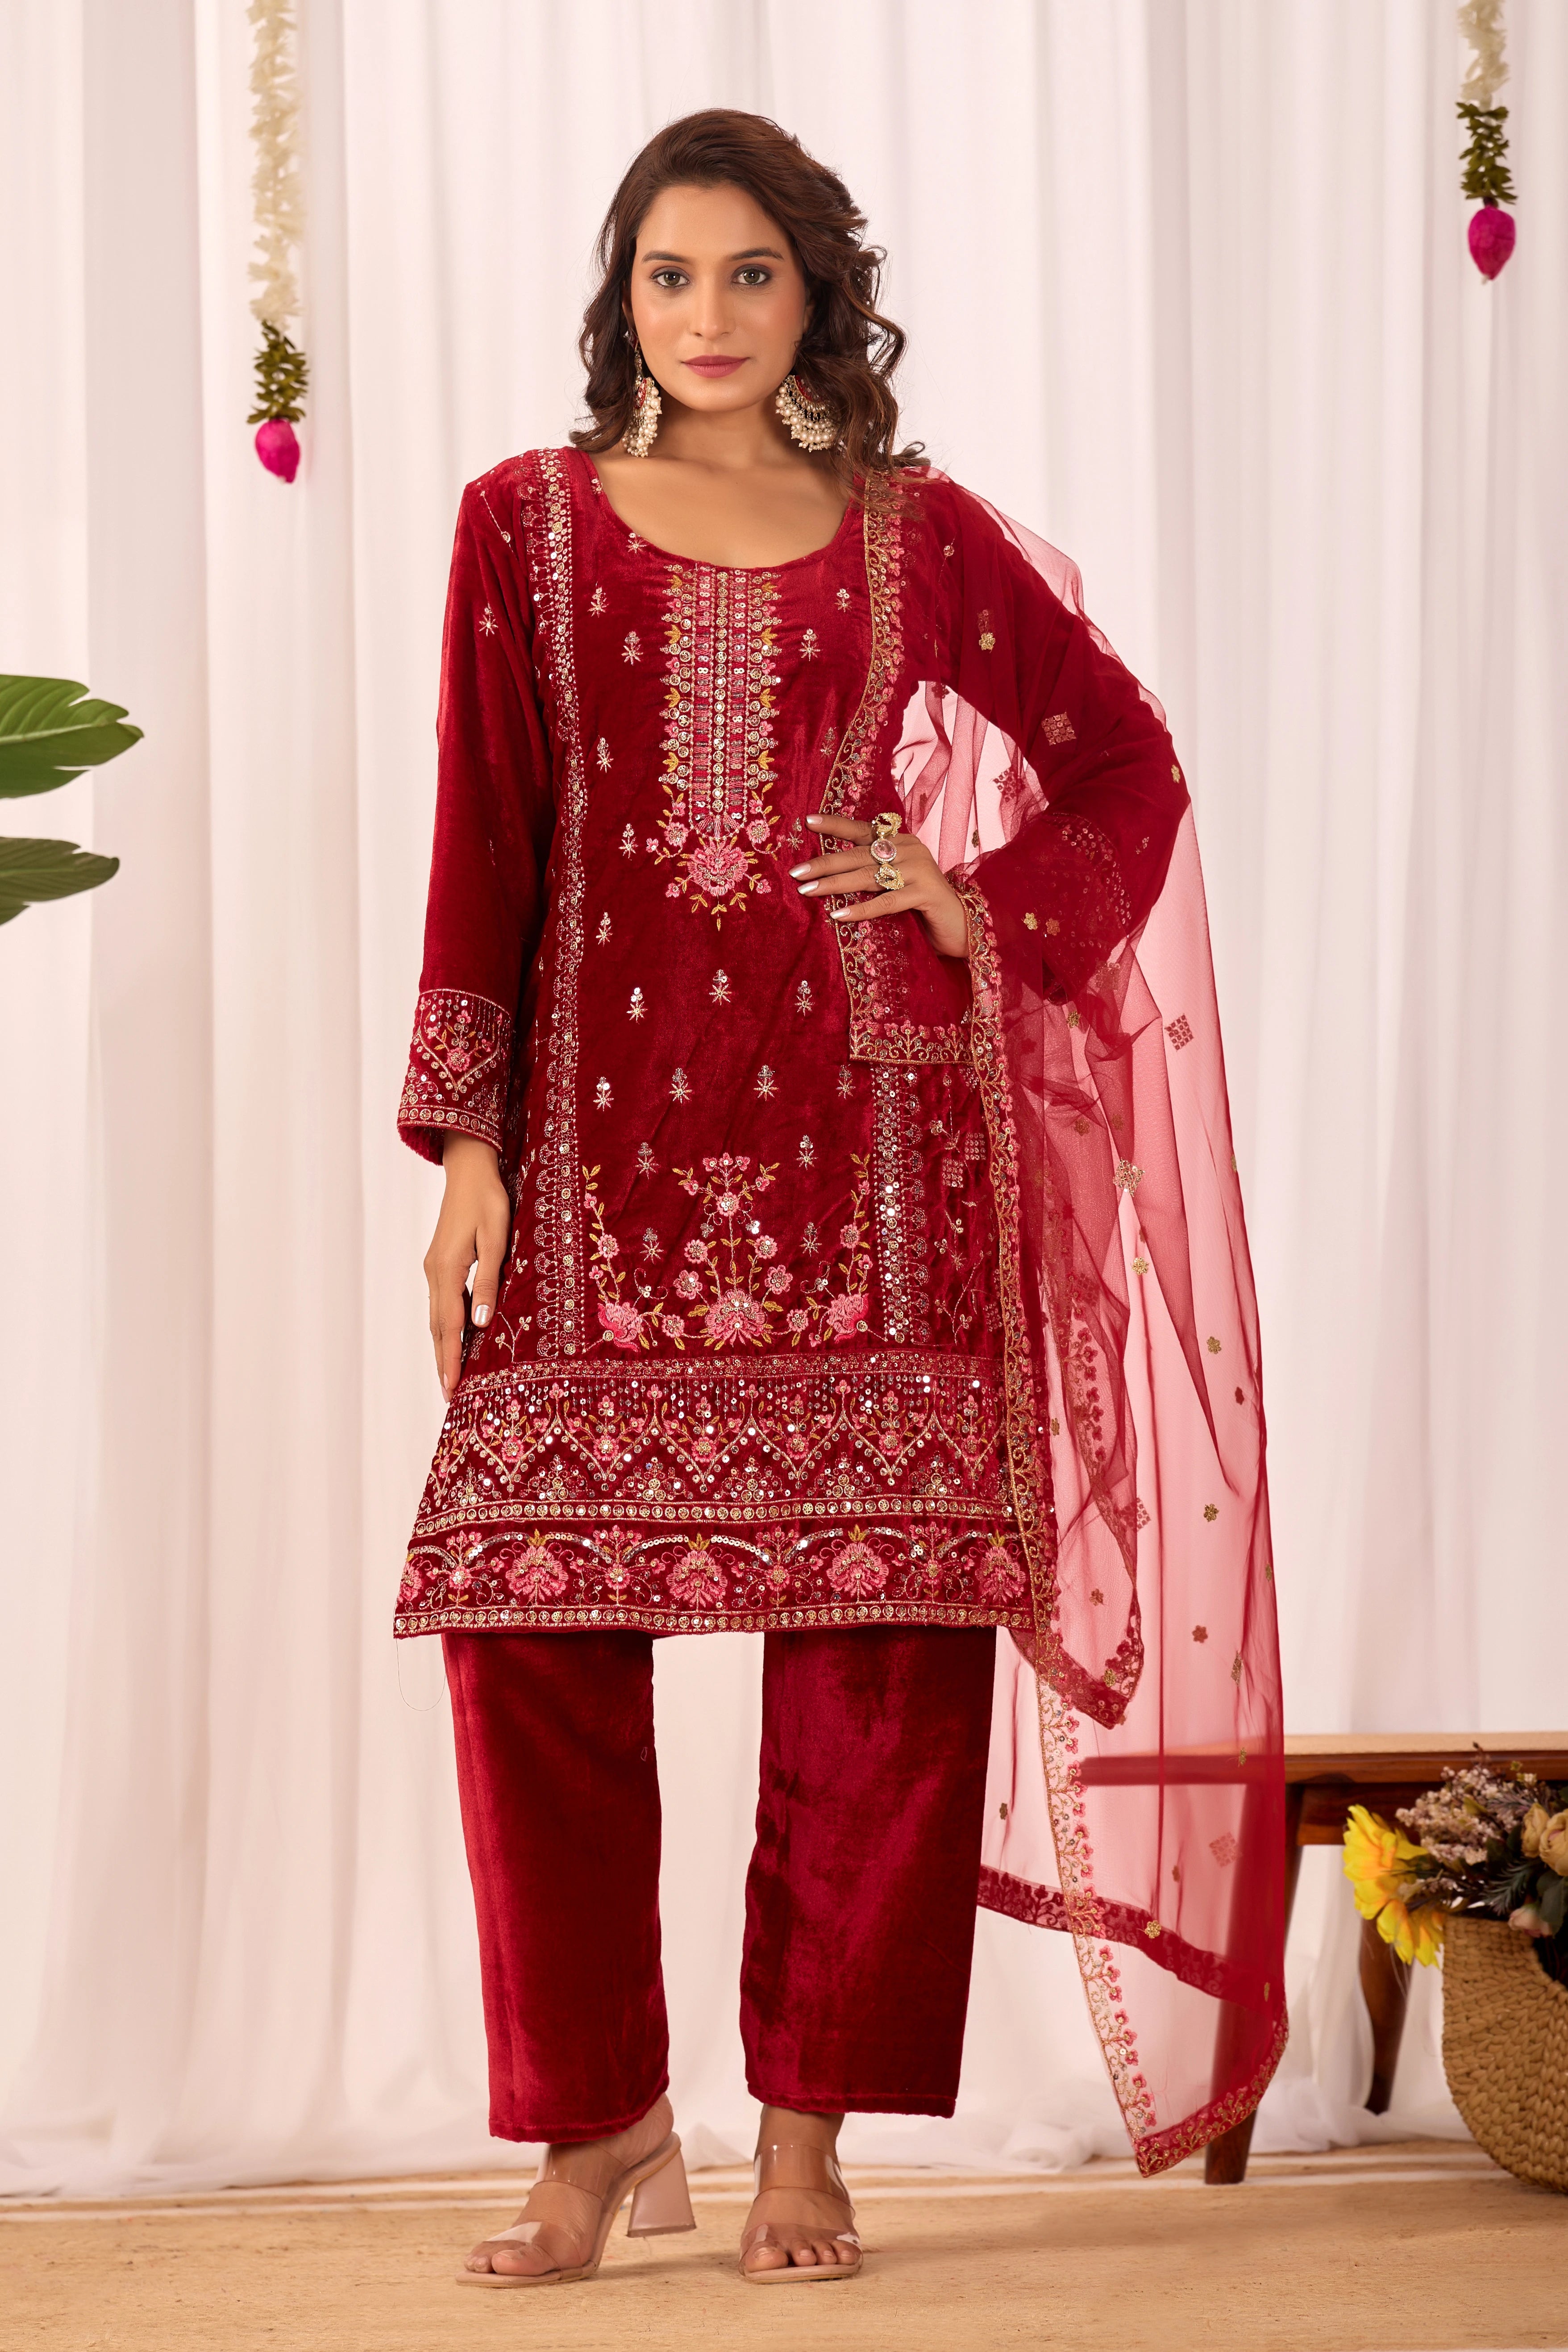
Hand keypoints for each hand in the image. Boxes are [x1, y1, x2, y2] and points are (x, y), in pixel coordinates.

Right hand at [424, 1134, 511, 1402]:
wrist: (469, 1168)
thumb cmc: (488, 1199)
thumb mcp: (496, 1239)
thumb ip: (489, 1281)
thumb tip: (479, 1323)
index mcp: (448, 1269)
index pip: (450, 1325)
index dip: (451, 1359)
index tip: (451, 1388)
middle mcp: (435, 1272)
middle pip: (438, 1328)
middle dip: (442, 1362)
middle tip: (449, 1395)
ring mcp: (434, 1267)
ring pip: (437, 1316)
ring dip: (443, 1347)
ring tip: (450, 1375)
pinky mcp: (440, 1262)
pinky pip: (441, 1302)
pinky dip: (446, 1325)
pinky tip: (456, 1337)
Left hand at [790, 813, 970, 958]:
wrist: (963, 926)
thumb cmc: (922, 908)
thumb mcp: (894, 884)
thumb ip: (872, 874)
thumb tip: (827, 875)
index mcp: (901, 842)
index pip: (862, 830)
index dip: (835, 826)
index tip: (808, 821)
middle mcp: (910, 849)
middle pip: (859, 854)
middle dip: (825, 863)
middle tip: (796, 872)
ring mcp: (920, 870)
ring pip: (869, 876)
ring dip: (835, 884)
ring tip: (807, 891)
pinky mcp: (927, 893)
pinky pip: (887, 901)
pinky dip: (862, 908)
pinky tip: (839, 914)